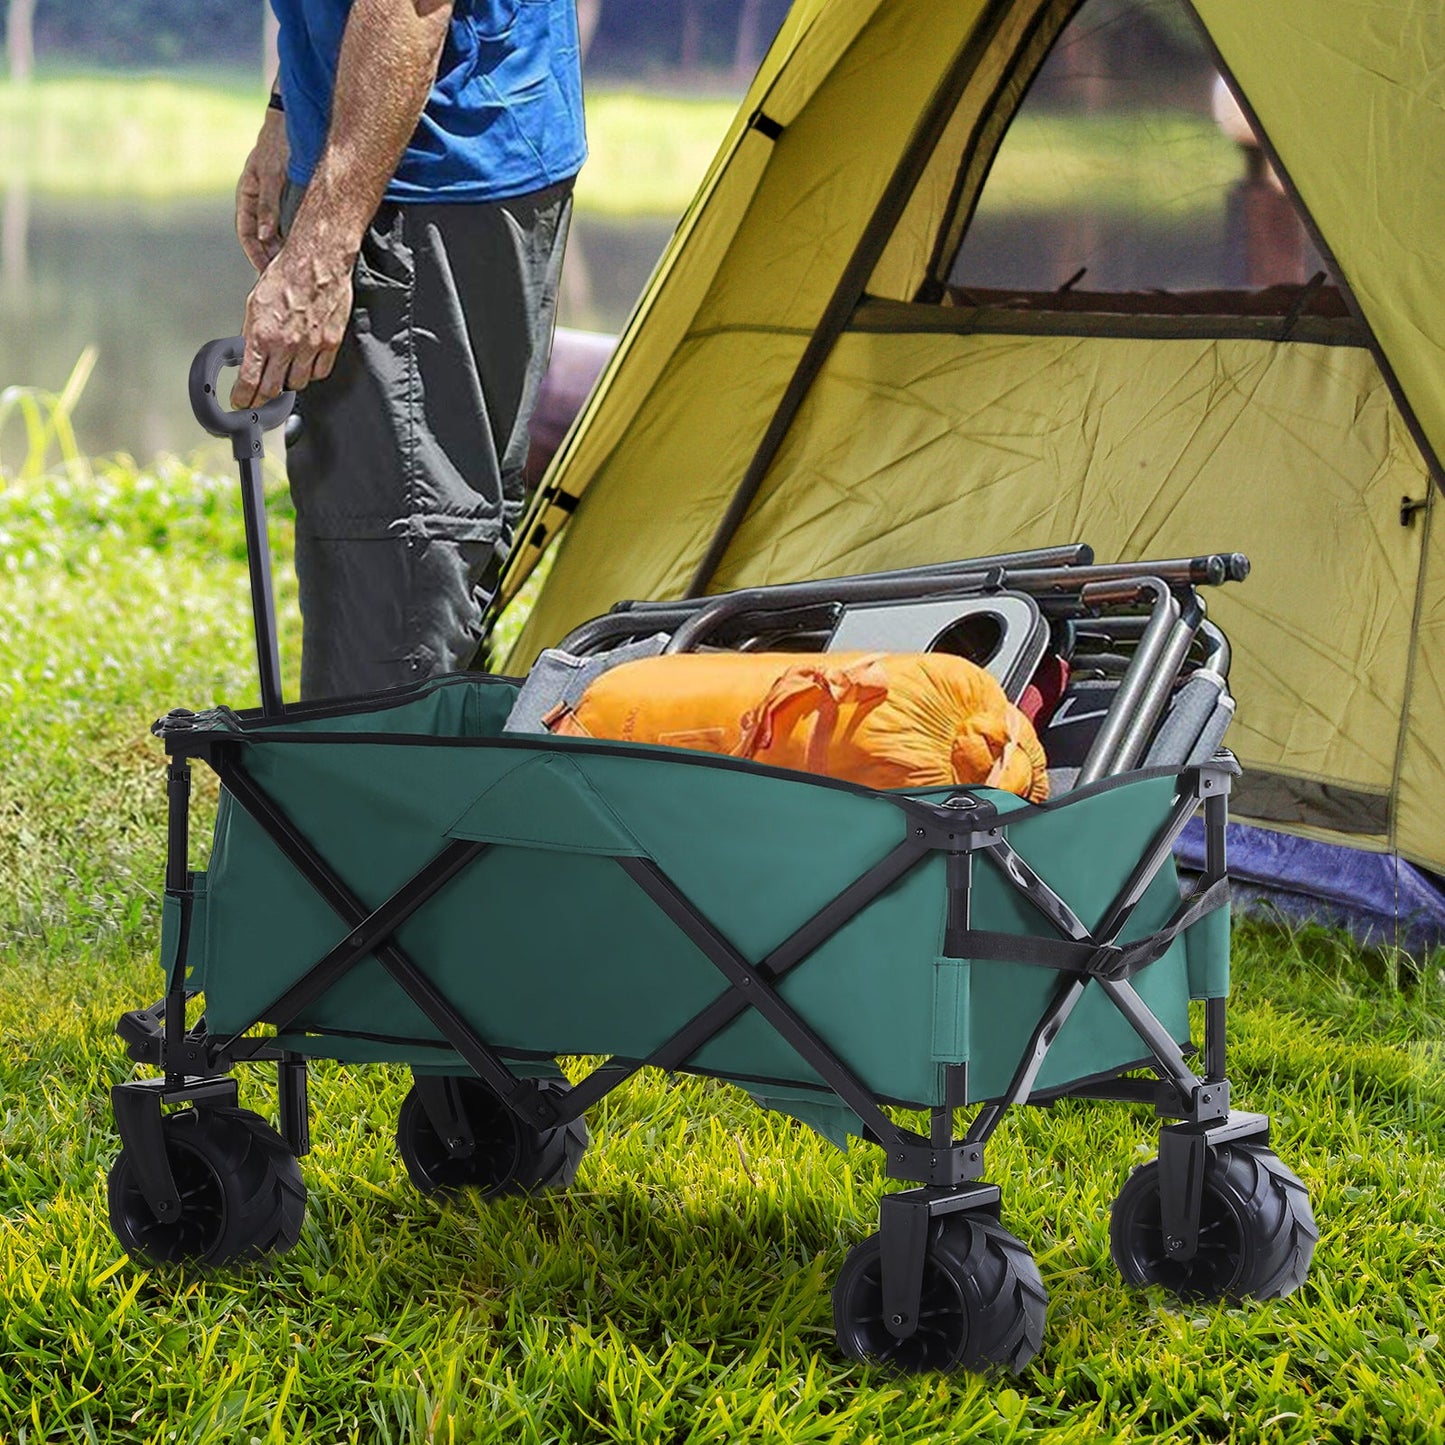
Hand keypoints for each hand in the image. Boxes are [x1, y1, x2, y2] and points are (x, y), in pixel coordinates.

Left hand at [231, 236, 354, 405]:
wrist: (317, 261)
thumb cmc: (286, 275)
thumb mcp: (255, 303)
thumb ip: (252, 333)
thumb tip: (248, 355)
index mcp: (262, 334)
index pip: (250, 380)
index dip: (243, 397)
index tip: (240, 403)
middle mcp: (286, 345)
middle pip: (273, 390)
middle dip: (262, 400)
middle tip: (258, 402)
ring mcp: (310, 346)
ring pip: (298, 383)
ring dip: (288, 383)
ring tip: (283, 376)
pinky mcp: (330, 344)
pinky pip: (320, 372)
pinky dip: (311, 373)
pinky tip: (304, 365)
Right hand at [236, 109, 289, 272]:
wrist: (292, 122)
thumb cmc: (278, 144)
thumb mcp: (272, 174)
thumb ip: (269, 205)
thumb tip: (265, 237)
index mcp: (246, 194)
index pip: (246, 233)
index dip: (255, 254)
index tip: (266, 272)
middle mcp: (257, 199)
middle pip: (260, 236)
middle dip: (269, 257)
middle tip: (284, 277)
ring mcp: (271, 199)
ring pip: (274, 232)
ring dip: (282, 249)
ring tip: (295, 268)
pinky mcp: (286, 197)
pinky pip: (287, 223)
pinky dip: (292, 237)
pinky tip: (304, 249)